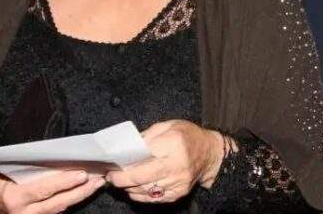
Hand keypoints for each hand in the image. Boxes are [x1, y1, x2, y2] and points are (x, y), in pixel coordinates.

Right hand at [0, 167, 104, 212]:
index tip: (82, 174)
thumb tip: (52, 154)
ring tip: (96, 184)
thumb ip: (25, 163)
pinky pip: (54, 212)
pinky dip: (69, 201)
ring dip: (79, 196)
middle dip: (80, 191)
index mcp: (14, 197)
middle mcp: (21, 212)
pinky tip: (83, 191)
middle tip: (98, 179)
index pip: (44, 190)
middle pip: (57, 203)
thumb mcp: (2, 167)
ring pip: (59, 209)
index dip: (64, 182)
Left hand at [105, 120, 224, 202]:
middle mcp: (176, 164)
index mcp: (173, 142)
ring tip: (121, 181)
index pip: (143, 154)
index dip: (126, 161)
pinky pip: (154, 197)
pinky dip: (140, 194)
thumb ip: (149, 134)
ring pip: (145, 189)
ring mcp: (177, 181)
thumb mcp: (170, 125)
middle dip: (122, 179)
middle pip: (141, 176)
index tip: (113, 163)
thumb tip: (129, 146)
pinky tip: (134, 188)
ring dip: (129, 187)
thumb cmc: (189, 136)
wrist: (210, 153)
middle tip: (111, 176)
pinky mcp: (178, 193)